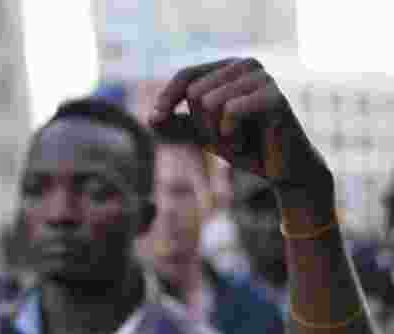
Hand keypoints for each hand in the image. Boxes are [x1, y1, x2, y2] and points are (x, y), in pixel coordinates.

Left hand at [150, 58, 331, 196]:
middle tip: (224, 137)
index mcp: (229, 68)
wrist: (281, 170)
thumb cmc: (243, 146)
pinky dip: (230, 134)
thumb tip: (151, 117)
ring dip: (216, 132)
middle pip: (195, 91)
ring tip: (236, 140)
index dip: (168, 97)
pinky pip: (230, 110)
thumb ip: (175, 125)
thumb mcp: (202, 135)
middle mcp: (246, 65)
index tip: (155, 118)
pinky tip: (247, 142)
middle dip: (201, 124)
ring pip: (209, 101)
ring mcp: (263, 78)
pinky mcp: (274, 96)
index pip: (187, 74)